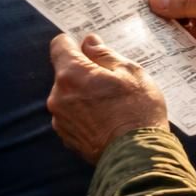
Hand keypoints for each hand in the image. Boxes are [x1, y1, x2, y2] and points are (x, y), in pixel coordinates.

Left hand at [47, 33, 168, 163]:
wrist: (137, 153)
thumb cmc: (138, 109)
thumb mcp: (130, 71)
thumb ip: (105, 54)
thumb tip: (89, 42)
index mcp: (72, 74)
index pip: (60, 46)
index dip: (74, 42)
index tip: (89, 47)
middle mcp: (58, 96)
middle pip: (66, 72)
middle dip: (85, 71)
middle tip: (114, 79)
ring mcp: (60, 118)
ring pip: (69, 94)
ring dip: (85, 93)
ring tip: (113, 102)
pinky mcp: (66, 136)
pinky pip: (73, 114)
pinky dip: (86, 112)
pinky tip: (108, 117)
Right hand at [144, 0, 195, 75]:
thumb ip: (189, 2)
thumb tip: (154, 0)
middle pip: (170, 0)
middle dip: (153, 8)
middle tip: (131, 18)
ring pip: (172, 23)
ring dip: (159, 29)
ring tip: (140, 35)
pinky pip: (179, 43)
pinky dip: (168, 46)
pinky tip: (156, 50)